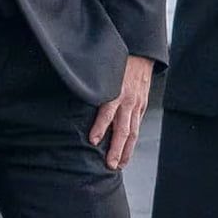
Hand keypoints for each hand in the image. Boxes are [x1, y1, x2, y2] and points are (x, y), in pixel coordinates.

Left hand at [89, 55, 153, 170]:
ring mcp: (137, 105)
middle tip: (109, 165)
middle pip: (123, 129)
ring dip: (126, 151)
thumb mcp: (104, 70)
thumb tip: (74, 94)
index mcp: (116, 91)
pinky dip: (132, 140)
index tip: (93, 140)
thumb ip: (93, 85)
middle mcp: (128, 100)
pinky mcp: (142, 106)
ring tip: (119, 164)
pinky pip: (137, 126)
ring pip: (132, 132)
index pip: (108, 112)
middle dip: (116, 149)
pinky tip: (127, 151)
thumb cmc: (119, 61)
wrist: (143, 53)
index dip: (101, 126)